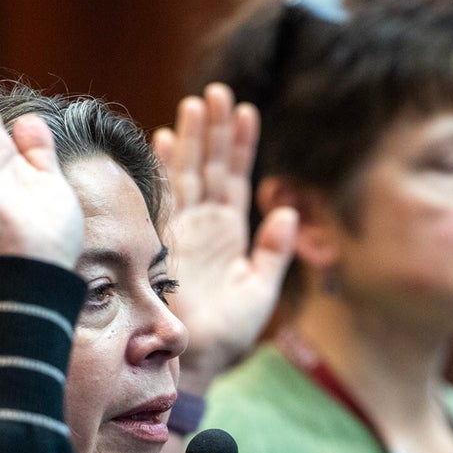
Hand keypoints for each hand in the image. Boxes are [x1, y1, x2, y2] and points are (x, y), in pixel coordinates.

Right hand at [154, 83, 295, 390]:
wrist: (196, 362)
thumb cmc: (228, 334)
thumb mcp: (263, 290)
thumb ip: (276, 250)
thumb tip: (290, 209)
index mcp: (230, 232)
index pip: (237, 178)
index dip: (241, 145)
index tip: (248, 110)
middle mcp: (204, 224)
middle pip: (210, 166)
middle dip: (214, 129)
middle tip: (218, 90)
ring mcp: (181, 230)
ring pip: (187, 174)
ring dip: (190, 139)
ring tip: (196, 103)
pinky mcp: (163, 242)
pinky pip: (163, 199)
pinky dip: (164, 170)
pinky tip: (162, 140)